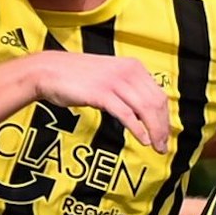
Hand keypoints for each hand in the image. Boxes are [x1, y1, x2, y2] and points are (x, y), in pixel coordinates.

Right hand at [27, 51, 171, 152]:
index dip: (165, 117)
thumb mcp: (110, 77)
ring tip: (156, 147)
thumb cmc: (78, 77)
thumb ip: (128, 90)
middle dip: (162, 127)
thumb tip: (144, 113)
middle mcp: (128, 72)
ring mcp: (115, 82)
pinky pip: (126, 114)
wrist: (50, 71)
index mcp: (133, 67)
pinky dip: (137, 129)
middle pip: (156, 103)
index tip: (166, 133)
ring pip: (145, 109)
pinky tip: (142, 140)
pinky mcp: (102, 93)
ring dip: (154, 131)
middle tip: (163, 145)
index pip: (159, 95)